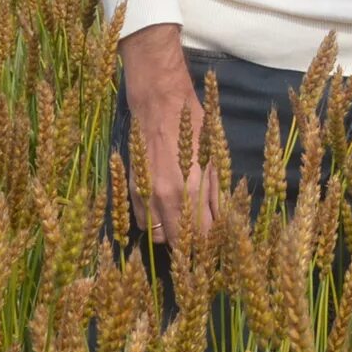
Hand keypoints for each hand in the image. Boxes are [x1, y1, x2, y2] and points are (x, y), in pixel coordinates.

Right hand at [119, 24, 218, 242]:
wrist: (158, 105)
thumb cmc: (193, 126)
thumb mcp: (215, 158)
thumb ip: (216, 194)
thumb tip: (221, 221)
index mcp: (187, 190)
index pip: (198, 235)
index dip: (209, 244)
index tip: (217, 246)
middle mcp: (162, 198)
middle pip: (176, 241)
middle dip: (190, 244)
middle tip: (202, 238)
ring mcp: (143, 195)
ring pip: (157, 233)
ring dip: (171, 234)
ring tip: (184, 224)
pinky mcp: (130, 190)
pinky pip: (142, 220)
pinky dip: (155, 222)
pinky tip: (166, 212)